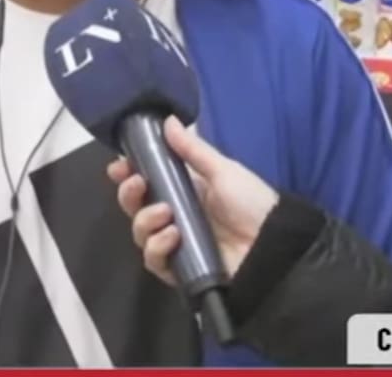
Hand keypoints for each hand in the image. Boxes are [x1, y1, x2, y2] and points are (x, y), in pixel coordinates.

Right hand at [106, 115, 278, 286]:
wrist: (272, 246)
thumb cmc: (250, 202)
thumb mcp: (223, 170)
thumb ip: (193, 149)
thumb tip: (168, 121)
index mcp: (183, 189)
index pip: (146, 181)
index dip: (128, 174)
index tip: (118, 166)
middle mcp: (175, 215)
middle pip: (136, 207)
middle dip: (128, 194)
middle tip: (137, 184)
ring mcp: (175, 243)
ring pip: (140, 233)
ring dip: (145, 221)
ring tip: (166, 214)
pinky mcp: (180, 269)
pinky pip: (154, 261)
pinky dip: (157, 248)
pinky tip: (173, 237)